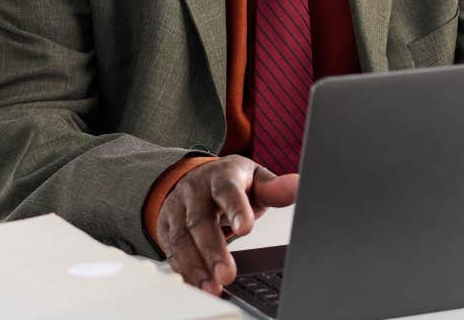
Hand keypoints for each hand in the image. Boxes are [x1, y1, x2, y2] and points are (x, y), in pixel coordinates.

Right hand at [156, 155, 298, 294]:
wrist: (195, 177)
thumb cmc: (231, 181)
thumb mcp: (255, 179)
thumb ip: (275, 188)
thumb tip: (297, 186)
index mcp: (222, 176)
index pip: (227, 191)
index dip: (236, 210)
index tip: (246, 230)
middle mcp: (195, 192)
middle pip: (200, 220)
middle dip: (214, 250)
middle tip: (228, 274)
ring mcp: (177, 209)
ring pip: (182, 239)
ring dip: (196, 266)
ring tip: (213, 287)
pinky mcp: (166, 228)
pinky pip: (171, 251)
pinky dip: (184, 271)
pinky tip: (197, 285)